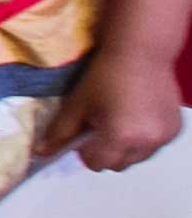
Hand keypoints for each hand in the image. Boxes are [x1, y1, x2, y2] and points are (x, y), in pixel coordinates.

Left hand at [50, 45, 184, 171]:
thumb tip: (42, 152)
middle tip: (99, 126)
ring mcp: (164, 137)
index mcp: (121, 137)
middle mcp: (146, 142)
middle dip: (105, 152)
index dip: (85, 151)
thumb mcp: (77, 104)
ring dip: (126, 147)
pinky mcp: (175, 131)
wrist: (140, 52)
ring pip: (137, 158)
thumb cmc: (106, 75)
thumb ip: (60, 132)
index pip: (97, 164)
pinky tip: (135, 116)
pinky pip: (154, 146)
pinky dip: (143, 139)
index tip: (83, 134)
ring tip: (119, 119)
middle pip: (118, 165)